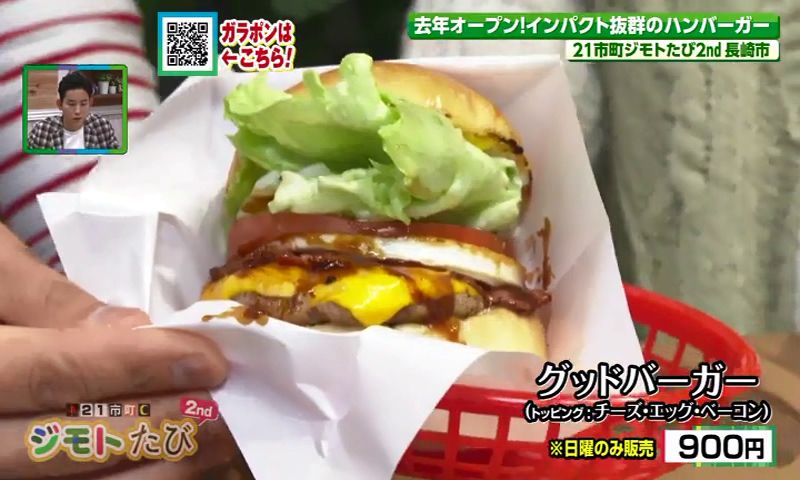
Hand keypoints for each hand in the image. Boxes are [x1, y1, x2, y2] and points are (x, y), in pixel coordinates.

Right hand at [0, 225, 240, 478]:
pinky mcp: (8, 478)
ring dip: (153, 470)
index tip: (206, 359)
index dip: (133, 367)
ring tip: (213, 442)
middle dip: (157, 427)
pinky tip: (173, 467)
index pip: (48, 373)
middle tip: (226, 406)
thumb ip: (45, 298)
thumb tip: (134, 328)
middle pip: (62, 448)